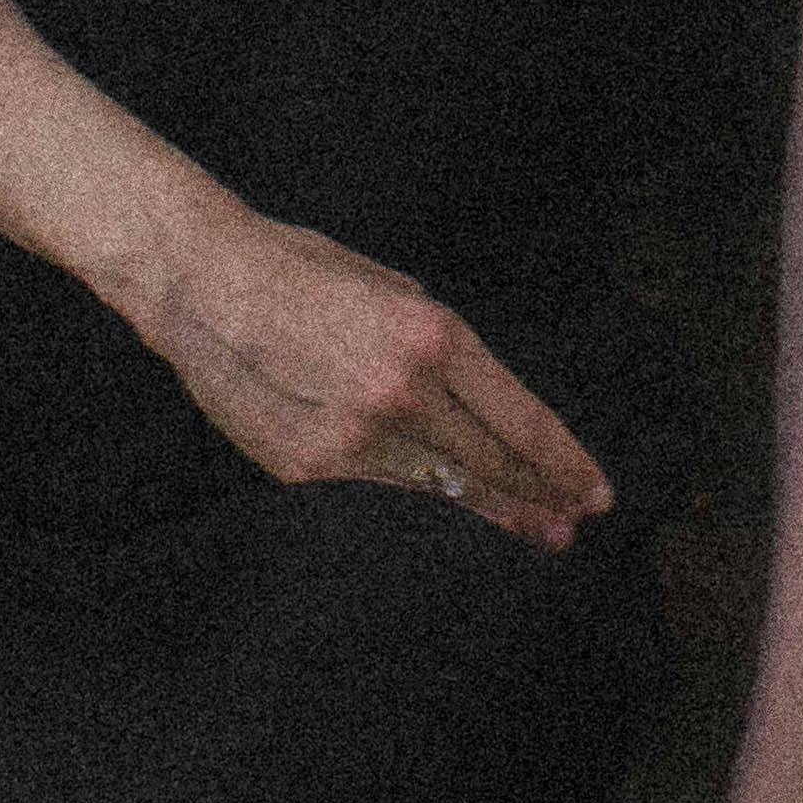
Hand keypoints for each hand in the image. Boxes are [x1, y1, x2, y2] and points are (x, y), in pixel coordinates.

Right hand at [134, 202, 608, 552]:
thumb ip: (437, 343)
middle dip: (541, 497)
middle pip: (491, 465)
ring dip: (494, 515)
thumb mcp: (391, 285)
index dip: (563, 461)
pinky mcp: (312, 470)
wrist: (206, 282)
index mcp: (431, 335)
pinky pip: (383, 496)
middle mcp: (402, 392)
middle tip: (574, 522)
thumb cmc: (302, 268)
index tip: (595, 491)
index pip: (518, 419)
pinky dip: (423, 510)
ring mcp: (355, 438)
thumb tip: (476, 392)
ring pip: (443, 491)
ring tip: (537, 534)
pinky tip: (453, 524)